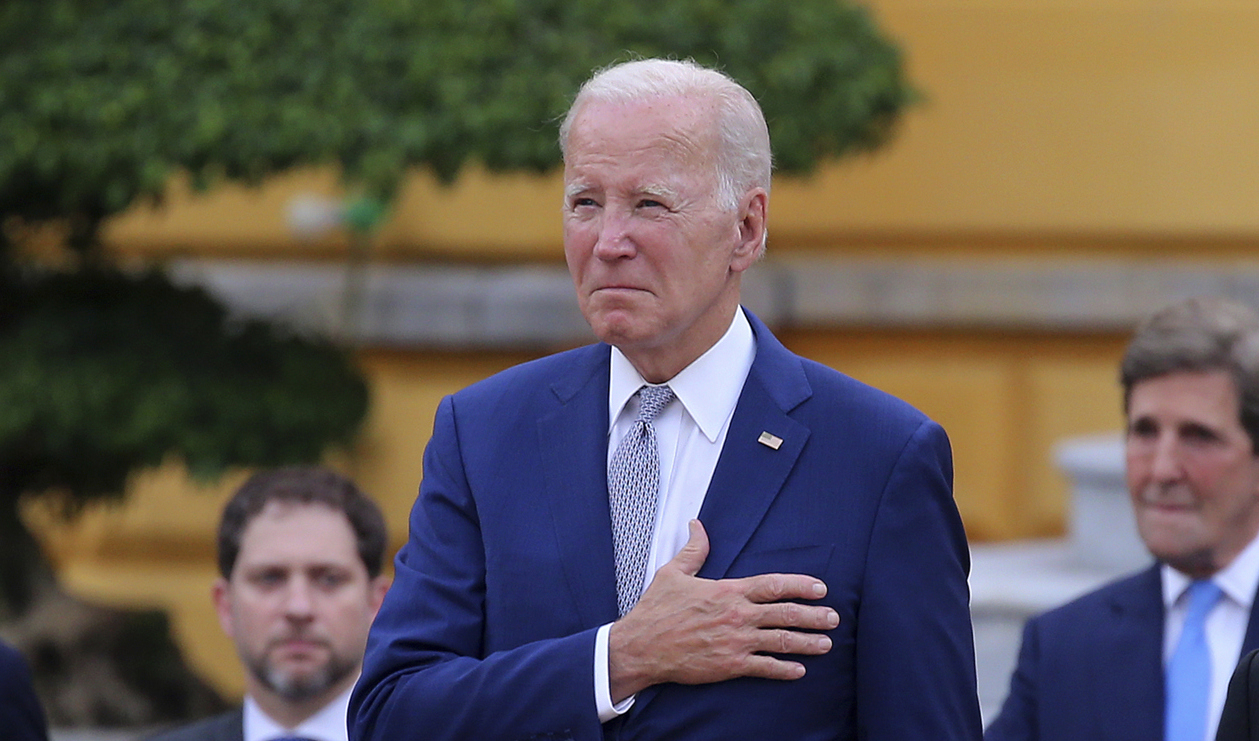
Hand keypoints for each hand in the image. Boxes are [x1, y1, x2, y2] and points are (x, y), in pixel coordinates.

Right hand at [607, 519, 838, 701]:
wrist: (641, 646)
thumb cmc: (656, 610)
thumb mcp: (673, 573)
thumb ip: (693, 550)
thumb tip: (697, 525)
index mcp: (727, 591)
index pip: (773, 585)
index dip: (800, 585)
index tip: (821, 588)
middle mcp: (737, 615)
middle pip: (785, 613)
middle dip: (813, 615)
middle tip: (834, 618)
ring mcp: (735, 642)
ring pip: (780, 641)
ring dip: (806, 643)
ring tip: (826, 644)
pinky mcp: (729, 665)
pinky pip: (763, 668)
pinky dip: (783, 670)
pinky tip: (799, 671)